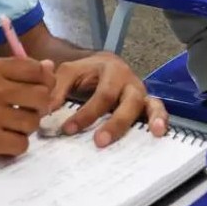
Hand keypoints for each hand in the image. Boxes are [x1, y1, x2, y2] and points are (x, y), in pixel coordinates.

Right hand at [0, 57, 53, 166]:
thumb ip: (10, 71)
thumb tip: (48, 68)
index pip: (34, 69)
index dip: (44, 81)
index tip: (38, 91)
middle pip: (40, 95)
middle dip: (39, 107)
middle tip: (26, 113)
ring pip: (32, 122)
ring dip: (26, 129)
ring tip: (10, 130)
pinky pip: (20, 145)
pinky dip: (14, 148)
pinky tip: (1, 144)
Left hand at [49, 53, 168, 147]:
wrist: (99, 63)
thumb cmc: (84, 72)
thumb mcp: (67, 73)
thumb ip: (56, 90)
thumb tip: (45, 112)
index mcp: (110, 69)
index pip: (101, 95)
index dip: (87, 114)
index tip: (68, 129)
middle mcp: (129, 80)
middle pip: (127, 101)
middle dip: (115, 123)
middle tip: (100, 141)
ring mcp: (140, 92)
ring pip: (150, 104)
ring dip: (153, 118)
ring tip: (155, 133)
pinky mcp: (146, 103)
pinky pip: (157, 109)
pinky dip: (161, 119)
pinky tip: (160, 133)